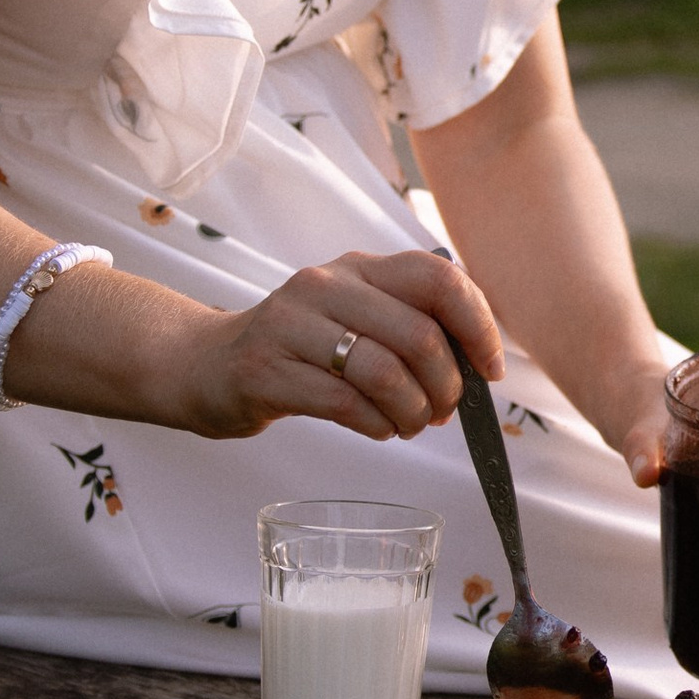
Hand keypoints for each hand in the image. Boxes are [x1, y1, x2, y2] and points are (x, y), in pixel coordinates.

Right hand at [170, 251, 505, 442]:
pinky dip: (378, 426)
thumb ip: (411, 324)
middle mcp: (326, 287)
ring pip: (385, 372)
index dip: (479, 326)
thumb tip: (479, 363)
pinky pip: (346, 404)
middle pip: (419, 334)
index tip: (490, 369)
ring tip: (411, 425)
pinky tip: (379, 429)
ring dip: (413, 412)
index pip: (440, 279)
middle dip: (447, 386)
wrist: (208, 365)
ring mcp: (291, 326)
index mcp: (360, 269)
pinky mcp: (266, 371)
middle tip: (443, 412)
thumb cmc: (299, 348)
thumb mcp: (354, 316)